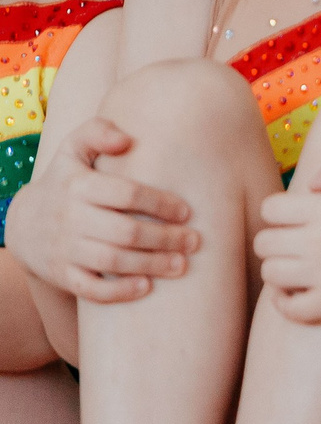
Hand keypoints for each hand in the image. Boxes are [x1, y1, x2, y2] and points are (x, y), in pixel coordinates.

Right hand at [3, 117, 199, 302]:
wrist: (23, 223)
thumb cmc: (66, 181)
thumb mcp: (73, 149)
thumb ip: (97, 132)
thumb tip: (126, 139)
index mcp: (78, 186)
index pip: (126, 194)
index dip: (160, 203)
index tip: (187, 212)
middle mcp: (70, 218)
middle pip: (125, 232)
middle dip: (164, 238)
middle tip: (195, 242)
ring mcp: (64, 249)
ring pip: (111, 262)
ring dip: (150, 265)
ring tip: (182, 265)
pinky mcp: (60, 274)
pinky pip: (89, 289)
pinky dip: (117, 291)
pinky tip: (146, 287)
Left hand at [254, 152, 320, 321]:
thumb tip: (310, 186)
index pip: (270, 209)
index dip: (279, 211)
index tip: (297, 217)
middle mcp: (319, 242)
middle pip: (263, 243)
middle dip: (275, 239)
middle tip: (296, 242)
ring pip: (270, 274)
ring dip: (279, 269)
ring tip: (298, 266)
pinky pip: (287, 309)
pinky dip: (284, 302)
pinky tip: (297, 292)